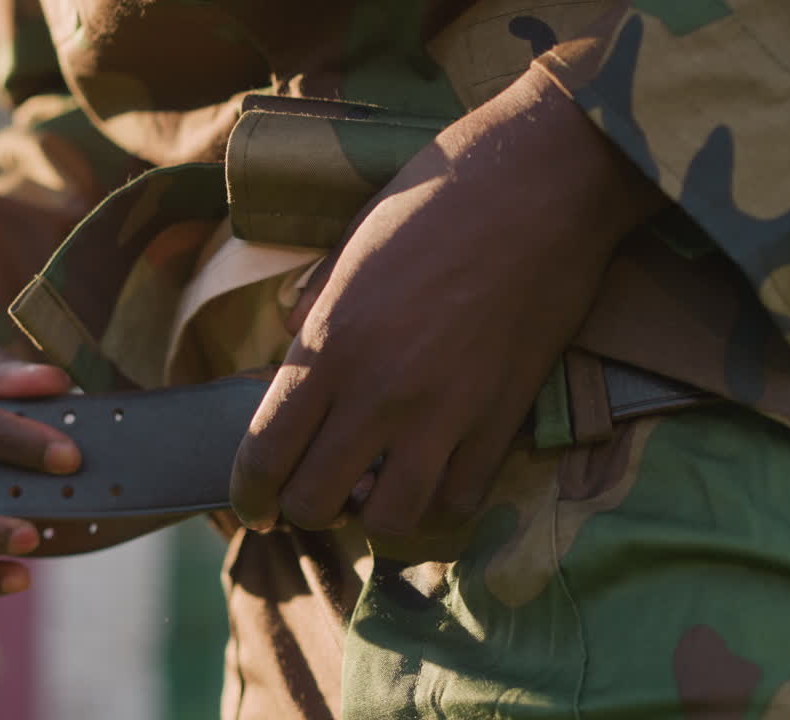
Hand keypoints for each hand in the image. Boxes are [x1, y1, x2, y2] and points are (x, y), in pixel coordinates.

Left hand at [232, 67, 662, 541]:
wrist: (541, 183)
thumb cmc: (436, 198)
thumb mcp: (349, 247)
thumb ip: (315, 312)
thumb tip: (293, 352)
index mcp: (329, 344)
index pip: (265, 453)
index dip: (248, 495)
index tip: (251, 506)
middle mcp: (378, 392)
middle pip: (315, 501)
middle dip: (303, 509)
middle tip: (315, 492)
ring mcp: (445, 413)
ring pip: (391, 520)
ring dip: (373, 515)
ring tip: (376, 490)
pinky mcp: (502, 420)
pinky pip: (461, 501)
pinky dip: (440, 503)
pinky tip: (433, 477)